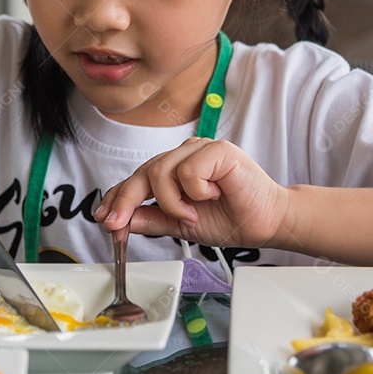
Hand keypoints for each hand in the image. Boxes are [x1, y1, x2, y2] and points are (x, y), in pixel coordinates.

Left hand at [94, 137, 289, 248]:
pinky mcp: (217, 149)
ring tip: (192, 214)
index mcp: (175, 169)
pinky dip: (195, 191)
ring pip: (160, 171)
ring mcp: (200, 148)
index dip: (118, 197)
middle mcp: (185, 154)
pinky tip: (213, 195)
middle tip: (117, 224)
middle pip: (142, 172)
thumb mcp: (181, 224)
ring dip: (171, 202)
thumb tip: (123, 221)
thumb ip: (153, 219)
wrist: (267, 222)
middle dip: (126, 201)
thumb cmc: (232, 218)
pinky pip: (187, 171)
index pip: (138, 178)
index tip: (105, 219)